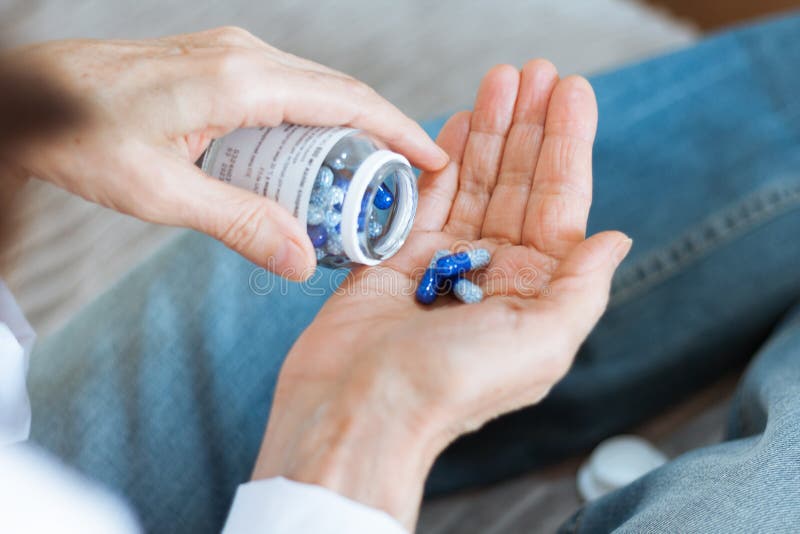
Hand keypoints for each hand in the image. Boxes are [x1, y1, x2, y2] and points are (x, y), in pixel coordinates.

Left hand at [0, 27, 446, 278]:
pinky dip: (314, 121)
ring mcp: (233, 52)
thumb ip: (239, 224)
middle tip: (403, 184)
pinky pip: (288, 87)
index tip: (433, 159)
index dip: (398, 130)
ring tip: (363, 180)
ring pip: (316, 87)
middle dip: (381, 134)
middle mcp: (244, 55)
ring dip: (347, 129)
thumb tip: (303, 260)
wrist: (32, 98)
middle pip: (340, 91)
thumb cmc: (83, 137)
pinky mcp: (220, 61)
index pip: (346, 100)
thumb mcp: (162, 193)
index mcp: (239, 81)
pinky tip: (310, 159)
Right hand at [254, 60, 630, 528]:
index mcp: (534, 292)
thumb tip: (613, 239)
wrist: (359, 410)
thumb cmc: (449, 387)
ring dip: (488, 131)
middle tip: (532, 71)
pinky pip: (427, 198)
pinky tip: (457, 124)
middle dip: (528, 126)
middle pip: (518, 184)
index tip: (570, 92)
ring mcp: (445, 264)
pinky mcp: (398, 259)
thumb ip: (580, 288)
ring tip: (498, 80)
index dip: (567, 145)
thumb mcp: (539, 344)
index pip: (559, 204)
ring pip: (473, 183)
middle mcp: (495, 274)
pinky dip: (442, 160)